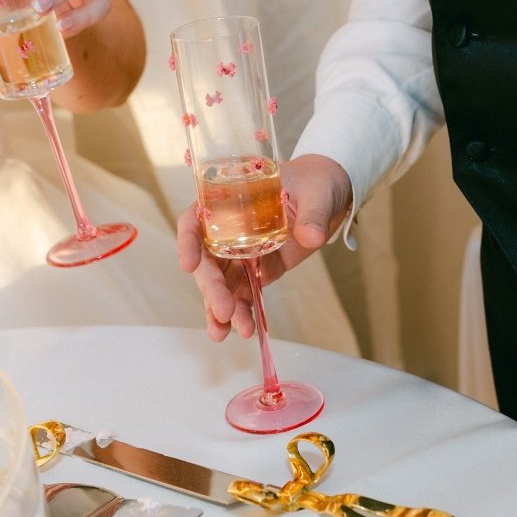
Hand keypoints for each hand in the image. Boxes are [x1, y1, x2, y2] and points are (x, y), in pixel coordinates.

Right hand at [177, 154, 352, 341]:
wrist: (328, 195)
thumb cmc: (314, 182)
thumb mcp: (316, 192)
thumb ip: (312, 214)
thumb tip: (310, 237)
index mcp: (229, 202)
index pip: (195, 221)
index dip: (187, 242)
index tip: (188, 266)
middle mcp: (228, 230)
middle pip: (207, 261)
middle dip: (211, 288)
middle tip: (223, 311)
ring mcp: (242, 254)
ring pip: (222, 284)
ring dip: (221, 309)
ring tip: (226, 333)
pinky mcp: (259, 271)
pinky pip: (244, 294)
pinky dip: (243, 313)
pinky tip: (245, 330)